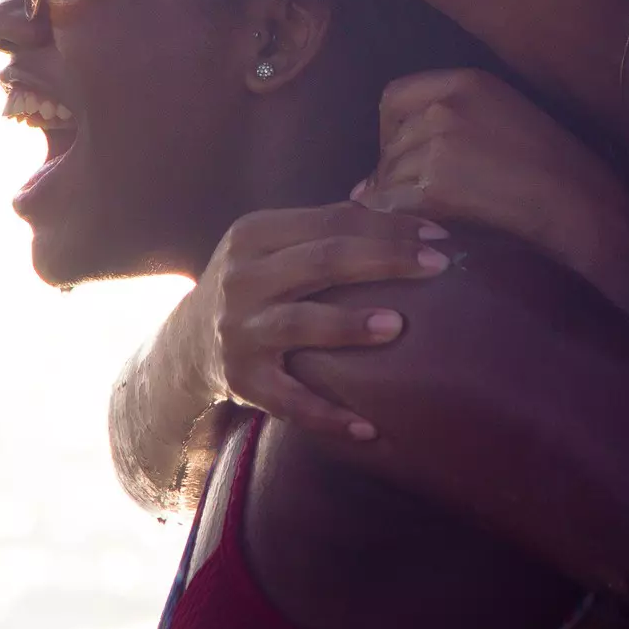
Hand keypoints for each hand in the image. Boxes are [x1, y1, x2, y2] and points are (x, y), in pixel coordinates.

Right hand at [193, 203, 450, 439]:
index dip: (388, 227)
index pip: (331, 222)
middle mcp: (242, 278)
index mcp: (254, 234)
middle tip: (437, 265)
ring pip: (299, 324)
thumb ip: (325, 225)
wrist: (188, 343)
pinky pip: (289, 401)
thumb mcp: (273, 245)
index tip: (439, 237)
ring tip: (396, 326)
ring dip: (348, 325)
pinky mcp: (242, 381)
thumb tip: (389, 202)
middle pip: (322, 261)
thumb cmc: (256, 284)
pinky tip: (367, 427)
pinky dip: (327, 415)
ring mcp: (239, 331)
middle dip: (384, 260)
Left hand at [355, 69, 628, 316]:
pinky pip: (389, 210)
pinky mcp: (437, 185)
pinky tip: (429, 240)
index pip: (393, 100)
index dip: (391, 137)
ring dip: (400, 208)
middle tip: (422, 211)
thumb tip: (362, 187)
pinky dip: (397, 229)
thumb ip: (442, 138)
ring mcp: (440, 142)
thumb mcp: (504, 128)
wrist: (591, 214)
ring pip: (385, 181)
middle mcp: (447, 104)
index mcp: (467, 81)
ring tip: (435, 227)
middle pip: (388, 146)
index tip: (405, 167)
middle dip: (394, 181)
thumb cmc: (556, 181)